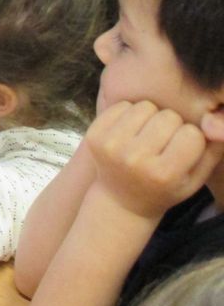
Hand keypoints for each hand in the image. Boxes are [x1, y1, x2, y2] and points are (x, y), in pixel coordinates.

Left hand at [87, 100, 223, 219]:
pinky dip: (130, 113)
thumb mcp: (195, 179)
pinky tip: (130, 131)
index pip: (193, 134)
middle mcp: (135, 159)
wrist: (121, 200)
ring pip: (145, 106)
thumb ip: (214, 152)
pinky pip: (122, 105)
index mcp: (164, 174)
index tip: (183, 149)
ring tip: (148, 134)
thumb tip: (217, 122)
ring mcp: (111, 146)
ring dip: (151, 116)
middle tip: (164, 142)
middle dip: (172, 125)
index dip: (192, 138)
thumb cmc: (165, 188)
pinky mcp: (94, 135)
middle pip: (169, 116)